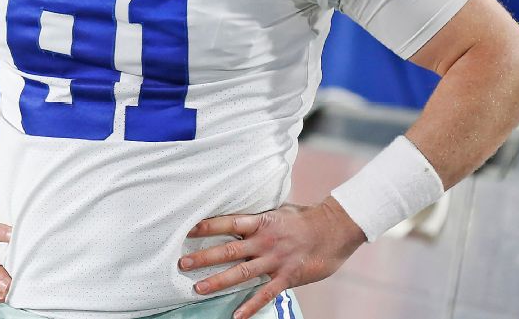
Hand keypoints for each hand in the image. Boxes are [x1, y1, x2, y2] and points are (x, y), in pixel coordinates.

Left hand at [179, 198, 365, 318]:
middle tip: (183, 264)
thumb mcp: (280, 211)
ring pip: (242, 273)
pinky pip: (265, 294)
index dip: (208, 226)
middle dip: (204, 257)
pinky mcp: (287, 276)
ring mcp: (275, 260)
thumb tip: (242, 215)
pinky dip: (251, 306)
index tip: (188, 230)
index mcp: (261, 222)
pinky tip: (237, 317)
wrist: (336, 228)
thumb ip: (260, 217)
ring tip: (198, 289)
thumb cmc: (307, 218)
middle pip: (228, 250)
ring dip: (219, 281)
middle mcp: (264, 241)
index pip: (228, 223)